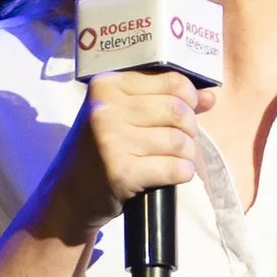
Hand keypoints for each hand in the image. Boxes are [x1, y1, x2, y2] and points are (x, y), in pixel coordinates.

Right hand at [48, 70, 211, 243]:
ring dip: (187, 153)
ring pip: (178, 140)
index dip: (189, 97)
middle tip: (181, 140)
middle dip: (189, 128)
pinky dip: (182, 173)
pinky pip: (174, 168)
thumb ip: (162, 100)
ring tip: (175, 159)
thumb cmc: (99, 152)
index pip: (170, 80)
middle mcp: (106, 108)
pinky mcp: (121, 172)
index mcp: (106, 85)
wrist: (68, 195)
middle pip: (177, 110)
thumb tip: (209, 96)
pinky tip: (174, 174)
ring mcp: (112, 140)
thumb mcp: (121, 116)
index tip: (188, 110)